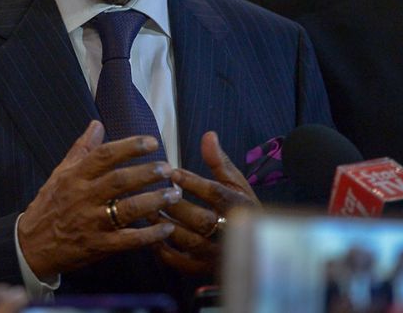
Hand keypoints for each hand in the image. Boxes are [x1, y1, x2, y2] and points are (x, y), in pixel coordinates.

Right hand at [17, 120, 180, 279]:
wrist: (32, 246)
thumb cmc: (49, 206)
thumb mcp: (60, 173)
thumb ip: (81, 149)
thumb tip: (97, 124)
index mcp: (75, 176)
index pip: (104, 156)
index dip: (129, 147)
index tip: (152, 142)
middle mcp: (83, 197)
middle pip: (119, 181)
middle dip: (147, 173)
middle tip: (168, 168)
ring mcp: (91, 222)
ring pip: (127, 209)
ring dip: (154, 201)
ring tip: (174, 194)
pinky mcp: (98, 246)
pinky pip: (128, 240)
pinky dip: (150, 235)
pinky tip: (167, 228)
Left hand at [155, 131, 258, 275]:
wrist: (256, 245)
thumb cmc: (240, 206)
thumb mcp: (235, 182)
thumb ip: (219, 161)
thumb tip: (208, 135)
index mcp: (239, 207)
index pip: (216, 194)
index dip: (193, 182)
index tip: (172, 172)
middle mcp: (230, 232)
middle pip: (201, 220)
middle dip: (175, 206)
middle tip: (153, 192)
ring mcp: (217, 253)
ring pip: (188, 241)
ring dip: (165, 226)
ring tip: (146, 210)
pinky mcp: (203, 269)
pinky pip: (181, 263)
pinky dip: (163, 250)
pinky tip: (149, 235)